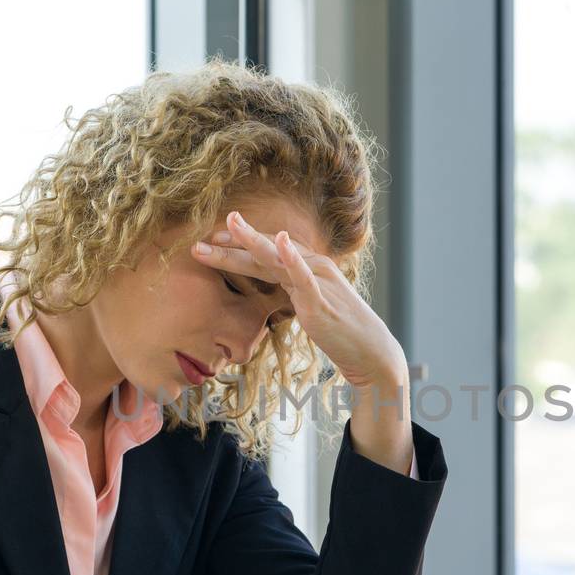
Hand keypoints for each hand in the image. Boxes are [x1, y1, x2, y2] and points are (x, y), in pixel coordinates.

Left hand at [191, 210, 407, 390]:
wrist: (370, 351)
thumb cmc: (340, 330)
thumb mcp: (310, 305)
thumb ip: (292, 290)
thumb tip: (272, 286)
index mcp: (306, 270)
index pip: (267, 252)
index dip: (239, 245)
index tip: (211, 240)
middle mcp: (312, 268)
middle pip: (266, 251)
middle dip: (234, 241)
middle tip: (204, 233)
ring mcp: (318, 282)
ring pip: (278, 257)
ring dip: (252, 240)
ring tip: (230, 223)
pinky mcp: (321, 301)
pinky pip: (304, 276)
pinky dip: (291, 257)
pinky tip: (278, 240)